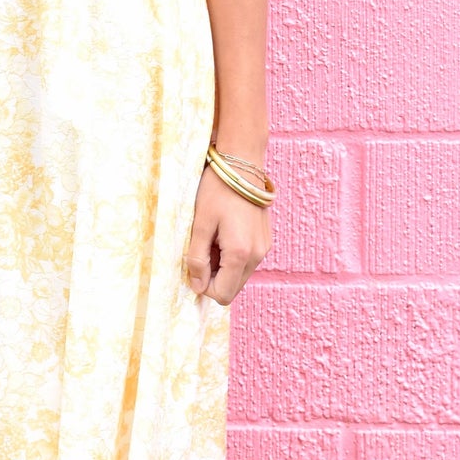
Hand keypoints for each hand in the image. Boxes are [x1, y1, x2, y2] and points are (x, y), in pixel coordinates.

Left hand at [184, 163, 270, 304]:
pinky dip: (232, 256)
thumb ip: (197, 258)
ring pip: (239, 275)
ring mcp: (264, 248)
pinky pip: (246, 261)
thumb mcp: (200, 224)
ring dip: (222, 266)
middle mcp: (257, 255)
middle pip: (232, 288)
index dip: (204, 286)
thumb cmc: (217, 190)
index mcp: (240, 254)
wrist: (242, 164)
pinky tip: (224, 234)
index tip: (194, 265)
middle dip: (214, 276)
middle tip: (202, 249)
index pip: (222, 294)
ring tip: (212, 238)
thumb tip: (197, 286)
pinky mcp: (265, 241)